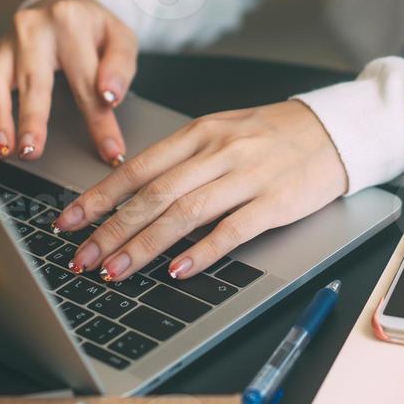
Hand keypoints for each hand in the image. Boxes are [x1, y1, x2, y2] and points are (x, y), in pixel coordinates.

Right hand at [0, 0, 136, 165]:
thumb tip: (110, 96)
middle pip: (33, 80)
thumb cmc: (95, 27)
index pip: (86, 82)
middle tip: (31, 150)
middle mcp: (33, 28)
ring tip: (1, 146)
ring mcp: (8, 41)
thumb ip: (120, 67)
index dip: (99, 122)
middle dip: (31, 119)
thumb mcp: (121, 38)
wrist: (67, 2)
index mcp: (69, 22)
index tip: (109, 152)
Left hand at [53, 101, 348, 282]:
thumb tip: (132, 195)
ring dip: (145, 246)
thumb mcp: (222, 134)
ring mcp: (246, 176)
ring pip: (184, 213)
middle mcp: (217, 152)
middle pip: (152, 195)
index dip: (98, 198)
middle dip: (111, 230)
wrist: (335, 131)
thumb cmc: (274, 136)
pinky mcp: (275, 201)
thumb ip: (181, 161)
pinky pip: (232, 229)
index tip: (68, 222)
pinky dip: (202, 251)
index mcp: (198, 133)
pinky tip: (179, 270)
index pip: (137, 168)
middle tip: (82, 258)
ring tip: (117, 271)